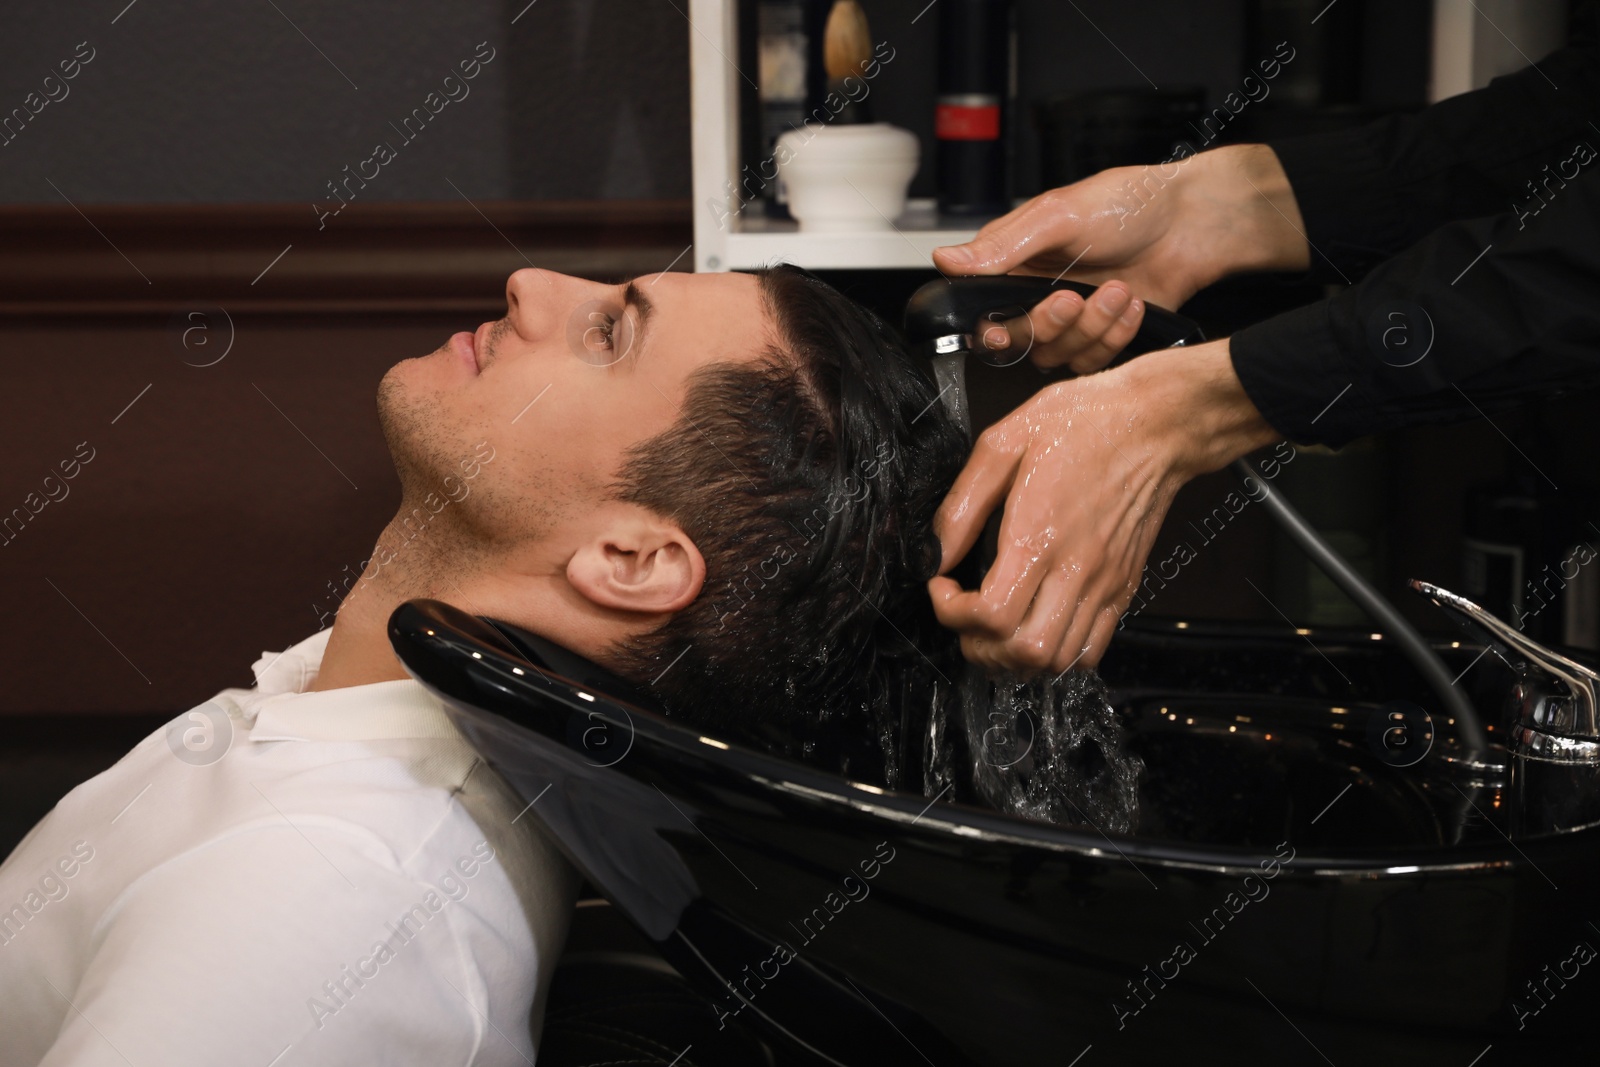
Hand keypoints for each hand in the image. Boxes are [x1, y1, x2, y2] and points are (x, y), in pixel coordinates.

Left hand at [928, 338, 1279, 674]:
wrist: (1154, 423)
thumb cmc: (1083, 423)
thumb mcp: (1003, 442)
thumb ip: (963, 504)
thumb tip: (938, 552)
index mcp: (1038, 535)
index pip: (992, 615)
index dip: (953, 614)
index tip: (943, 587)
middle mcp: (1074, 569)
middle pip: (1024, 653)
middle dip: (981, 646)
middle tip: (966, 614)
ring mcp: (1104, 583)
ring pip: (1057, 660)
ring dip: (1015, 657)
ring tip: (997, 626)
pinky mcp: (1123, 587)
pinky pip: (1092, 650)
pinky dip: (1057, 655)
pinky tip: (1037, 623)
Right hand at [934, 144, 1309, 373]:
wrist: (1190, 223)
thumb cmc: (1128, 204)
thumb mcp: (1057, 215)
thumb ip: (1001, 246)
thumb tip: (944, 259)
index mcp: (1014, 263)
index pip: (980, 311)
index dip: (989, 329)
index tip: (1001, 331)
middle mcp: (1036, 295)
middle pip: (1019, 341)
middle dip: (1048, 325)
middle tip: (1072, 298)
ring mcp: (1070, 320)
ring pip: (1057, 355)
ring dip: (1091, 326)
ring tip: (1118, 290)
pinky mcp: (1101, 338)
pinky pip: (1092, 361)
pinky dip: (1114, 335)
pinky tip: (1131, 303)